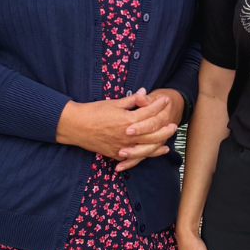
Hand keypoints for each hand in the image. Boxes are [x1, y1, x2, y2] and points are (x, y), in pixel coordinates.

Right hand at [56, 89, 178, 171]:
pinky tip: (153, 152)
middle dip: (164, 128)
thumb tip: (143, 92)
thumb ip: (131, 100)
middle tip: (173, 124)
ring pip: (147, 148)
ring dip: (159, 144)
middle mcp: (127, 135)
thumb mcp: (113, 103)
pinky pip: (135, 157)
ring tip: (168, 141)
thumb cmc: (93, 112)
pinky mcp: (117, 154)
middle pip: (153, 133)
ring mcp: (123, 146)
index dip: (158, 105)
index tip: (165, 101)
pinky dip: (145, 155)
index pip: (148, 112)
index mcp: (127, 119)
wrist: (75, 126)